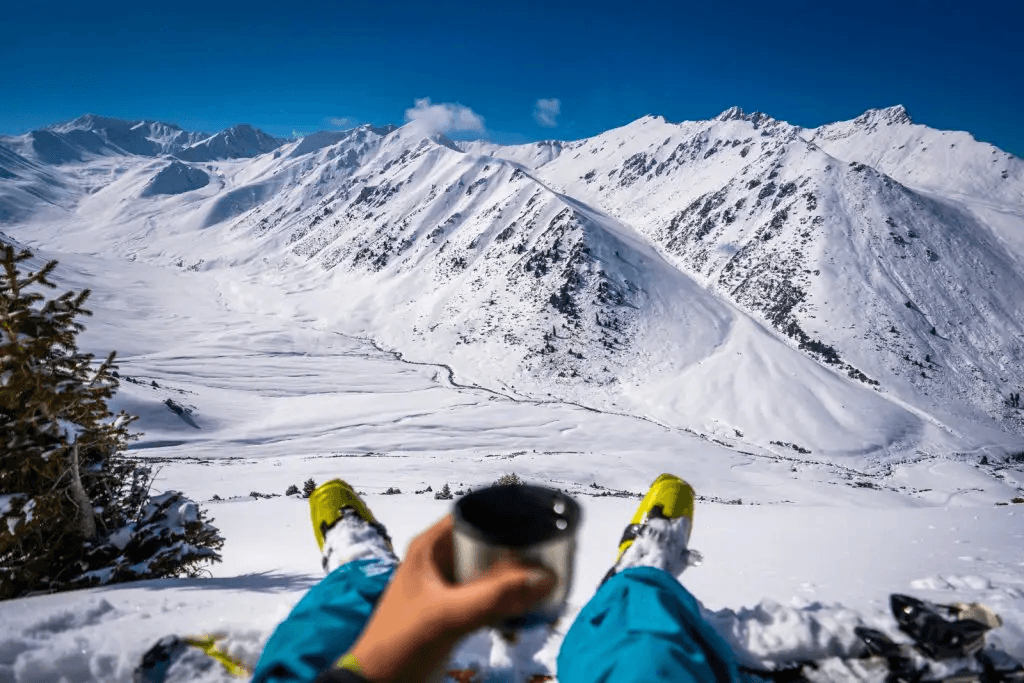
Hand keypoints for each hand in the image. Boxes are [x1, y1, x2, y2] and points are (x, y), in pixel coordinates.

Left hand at [347, 514, 554, 682]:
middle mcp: (438, 559)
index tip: (539, 522)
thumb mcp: (449, 615)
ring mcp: (446, 585)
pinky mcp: (453, 609)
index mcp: (430, 546)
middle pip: (486, 542)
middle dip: (517, 549)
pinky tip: (528, 605)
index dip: (505, 515)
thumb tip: (545, 577)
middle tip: (552, 555)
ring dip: (515, 576)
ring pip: (489, 570)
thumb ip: (496, 596)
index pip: (473, 514)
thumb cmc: (401, 643)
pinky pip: (487, 595)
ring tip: (547, 578)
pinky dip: (507, 598)